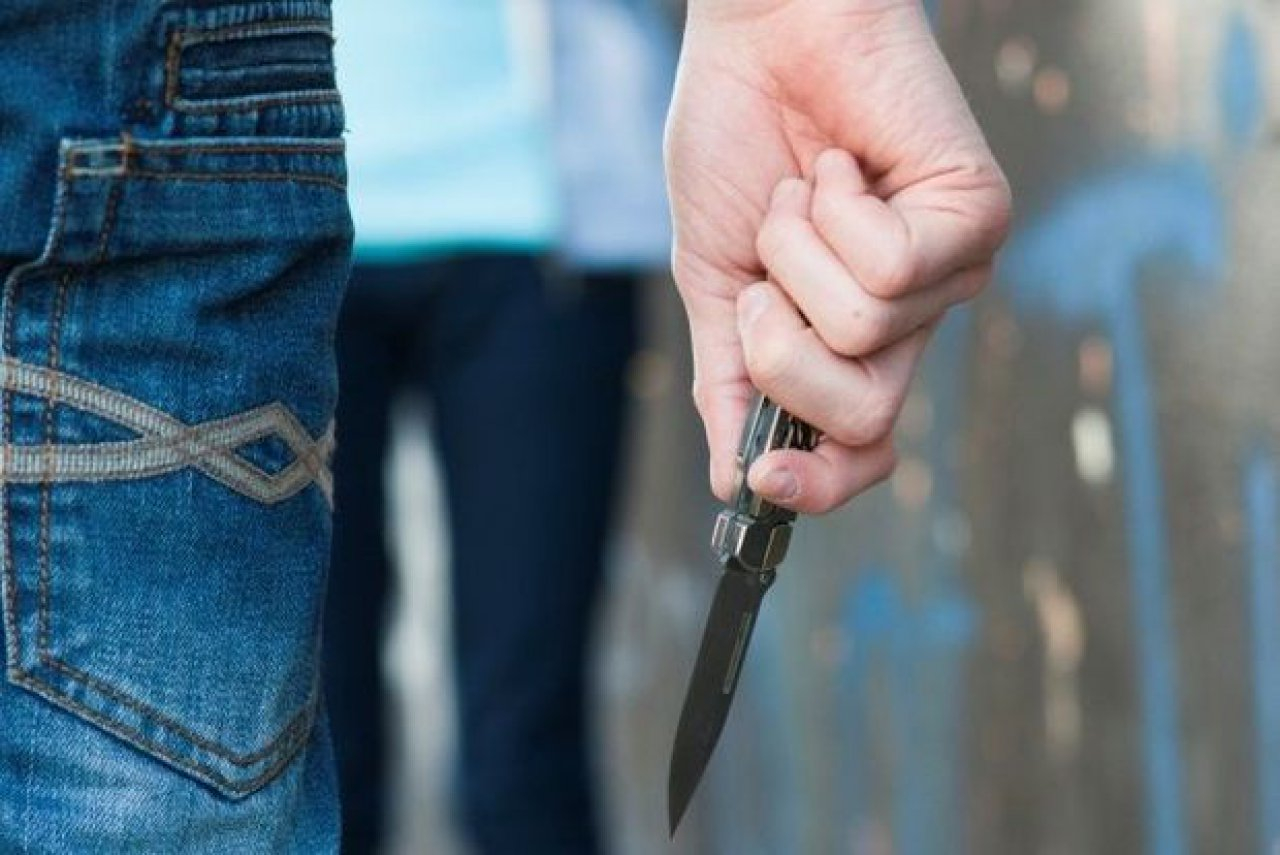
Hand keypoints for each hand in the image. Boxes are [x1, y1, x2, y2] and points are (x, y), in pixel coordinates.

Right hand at [666, 0, 1010, 512]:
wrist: (760, 35)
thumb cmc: (734, 144)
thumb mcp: (712, 282)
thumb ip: (729, 381)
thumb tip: (729, 484)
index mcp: (845, 344)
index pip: (858, 454)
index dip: (815, 487)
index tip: (758, 483)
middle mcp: (908, 322)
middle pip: (862, 420)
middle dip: (782, 352)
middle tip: (764, 276)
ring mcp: (948, 274)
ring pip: (863, 335)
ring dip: (795, 255)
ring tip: (803, 192)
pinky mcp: (976, 217)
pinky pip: (891, 268)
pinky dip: (833, 212)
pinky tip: (836, 166)